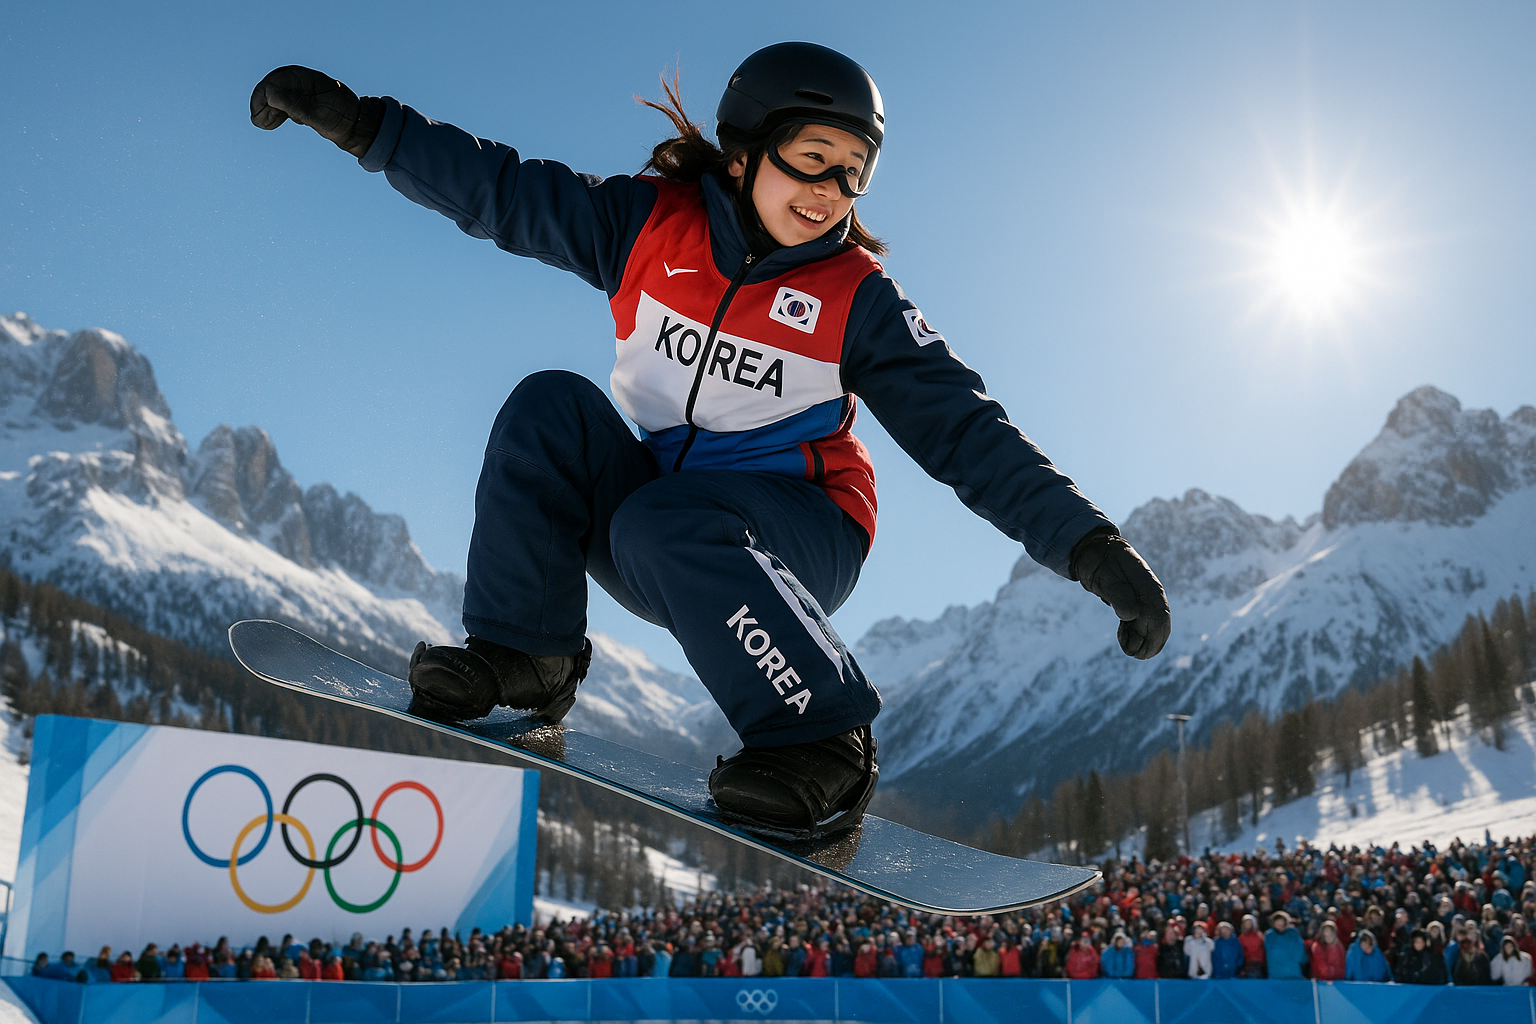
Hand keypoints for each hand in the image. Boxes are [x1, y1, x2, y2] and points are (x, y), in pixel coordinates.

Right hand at [250, 65, 380, 156]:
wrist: (358, 126)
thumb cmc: (342, 118)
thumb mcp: (319, 114)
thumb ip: (296, 104)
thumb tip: (271, 94)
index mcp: (306, 78)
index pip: (275, 80)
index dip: (263, 96)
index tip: (260, 114)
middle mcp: (301, 82)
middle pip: (272, 87)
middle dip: (262, 103)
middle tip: (260, 123)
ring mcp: (301, 92)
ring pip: (274, 96)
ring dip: (267, 109)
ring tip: (265, 125)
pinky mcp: (301, 102)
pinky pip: (281, 104)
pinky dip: (275, 113)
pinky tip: (275, 123)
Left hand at [1070, 529, 1170, 659]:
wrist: (1094, 551)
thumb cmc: (1101, 563)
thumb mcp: (1106, 578)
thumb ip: (1119, 595)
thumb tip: (1131, 616)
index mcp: (1149, 588)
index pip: (1160, 617)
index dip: (1154, 638)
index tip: (1141, 652)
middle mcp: (1150, 595)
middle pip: (1159, 625)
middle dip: (1150, 644)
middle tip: (1133, 655)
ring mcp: (1143, 599)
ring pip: (1149, 625)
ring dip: (1141, 641)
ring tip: (1127, 649)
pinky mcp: (1133, 602)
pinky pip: (1139, 622)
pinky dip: (1134, 634)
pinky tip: (1124, 639)